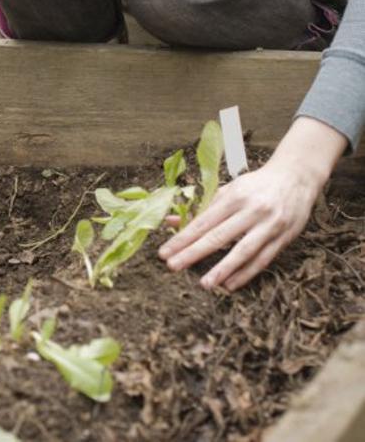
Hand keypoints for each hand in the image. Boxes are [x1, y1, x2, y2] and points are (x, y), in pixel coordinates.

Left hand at [157, 117, 346, 290]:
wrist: (295, 177)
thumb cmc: (256, 185)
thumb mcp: (229, 189)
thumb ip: (202, 207)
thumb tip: (172, 221)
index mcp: (234, 196)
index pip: (203, 221)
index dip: (183, 237)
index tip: (165, 252)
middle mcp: (251, 211)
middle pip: (219, 236)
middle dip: (194, 253)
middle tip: (173, 266)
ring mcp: (268, 226)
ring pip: (243, 251)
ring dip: (222, 269)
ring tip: (204, 284)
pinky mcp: (283, 238)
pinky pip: (262, 260)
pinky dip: (245, 274)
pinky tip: (229, 284)